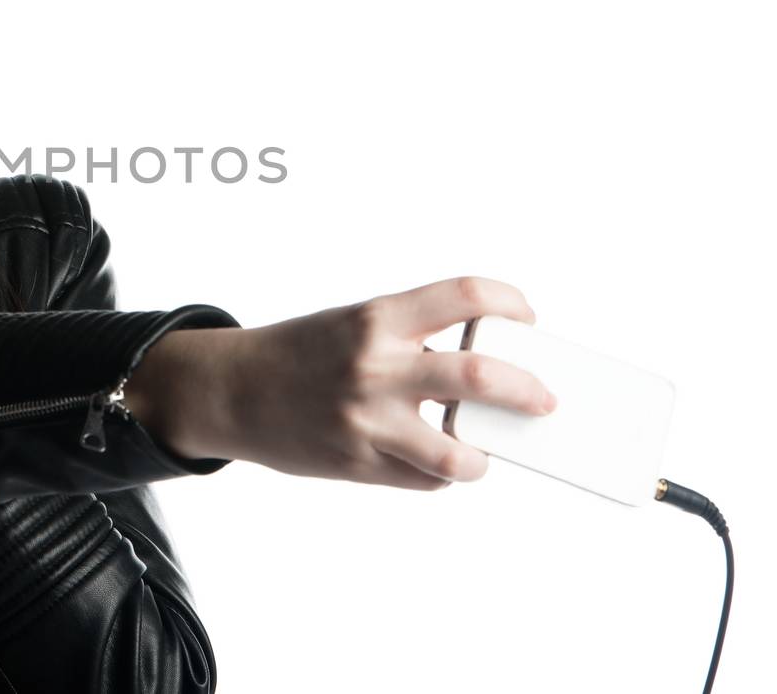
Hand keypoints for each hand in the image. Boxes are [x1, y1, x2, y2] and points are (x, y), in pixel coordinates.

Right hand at [129, 276, 555, 489]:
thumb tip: (489, 366)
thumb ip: (413, 338)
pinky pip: (424, 480)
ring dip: (482, 456)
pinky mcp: (357, 463)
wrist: (233, 391)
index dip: (509, 302)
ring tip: (482, 450)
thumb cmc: (301, 354)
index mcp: (376, 319)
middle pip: (479, 377)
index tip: (524, 316)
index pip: (464, 295)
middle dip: (527, 390)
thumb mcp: (355, 326)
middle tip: (543, 398)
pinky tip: (431, 461)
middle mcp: (374, 367)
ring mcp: (367, 421)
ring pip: (457, 454)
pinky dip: (440, 474)